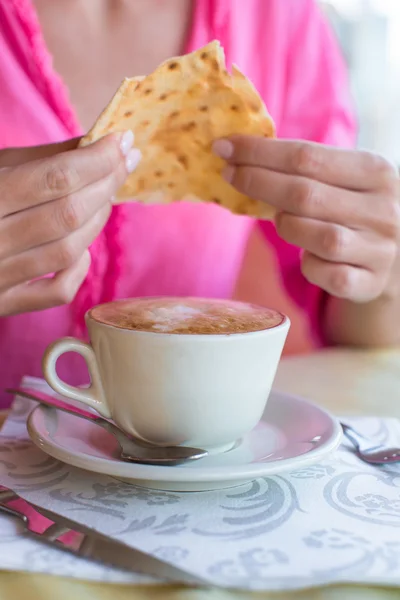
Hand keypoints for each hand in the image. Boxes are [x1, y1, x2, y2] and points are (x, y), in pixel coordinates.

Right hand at [0, 131, 139, 315]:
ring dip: (98, 220)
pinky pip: (55, 292)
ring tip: (108, 195)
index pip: (55, 178)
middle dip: (107, 183)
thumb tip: (93, 143)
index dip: (97, 159)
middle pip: (68, 213)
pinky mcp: (3, 302)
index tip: (122, 141)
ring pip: (68, 250)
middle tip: (126, 161)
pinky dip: (78, 270)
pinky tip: (82, 249)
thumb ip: (39, 158)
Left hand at [213, 137, 399, 301]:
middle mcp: (382, 209)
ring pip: (316, 236)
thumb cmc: (353, 210)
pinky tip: (306, 256)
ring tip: (281, 219)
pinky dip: (307, 265)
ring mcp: (378, 249)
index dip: (259, 152)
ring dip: (287, 226)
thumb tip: (236, 153)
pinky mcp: (368, 283)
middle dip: (257, 182)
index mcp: (375, 171)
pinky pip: (322, 273)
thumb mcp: (341, 180)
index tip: (224, 147)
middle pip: (304, 194)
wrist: (393, 256)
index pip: (306, 156)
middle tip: (229, 175)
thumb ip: (303, 168)